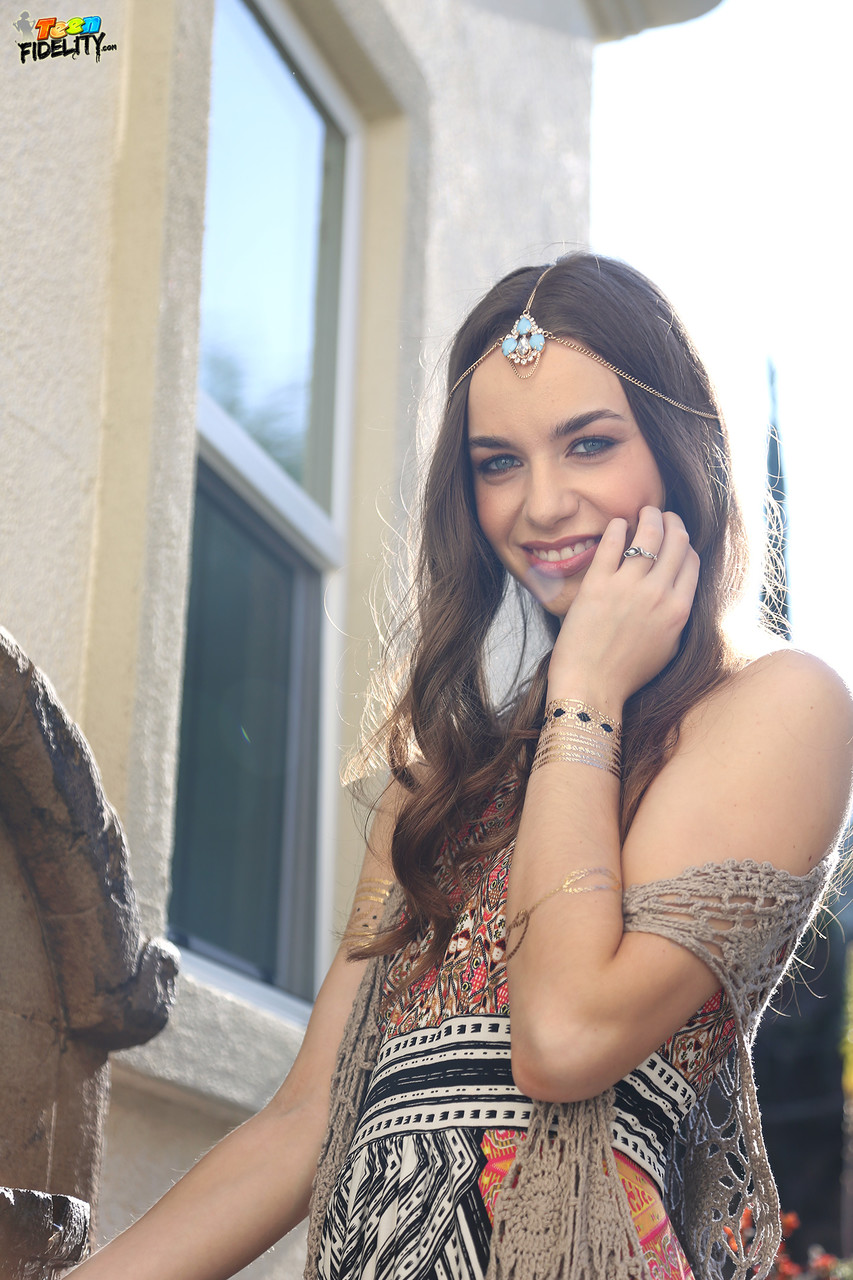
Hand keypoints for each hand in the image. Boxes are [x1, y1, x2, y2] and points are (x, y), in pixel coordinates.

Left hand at [547, 507, 699, 706]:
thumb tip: (679, 588)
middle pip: (675, 541)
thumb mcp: (668, 647)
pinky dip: (618, 527)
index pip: (691, 560)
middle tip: (662, 514)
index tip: (676, 536)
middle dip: (672, 521)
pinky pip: (613, 543)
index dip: (685, 543)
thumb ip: (677, 615)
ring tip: (643, 511)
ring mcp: (627, 588)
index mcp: (678, 610)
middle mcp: (657, 595)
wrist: (592, 686)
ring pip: (648, 535)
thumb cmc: (627, 673)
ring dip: (649, 516)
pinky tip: (617, 523)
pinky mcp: (597, 585)